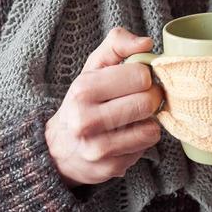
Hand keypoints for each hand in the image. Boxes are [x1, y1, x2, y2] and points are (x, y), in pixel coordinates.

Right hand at [46, 27, 166, 187]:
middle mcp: (86, 120)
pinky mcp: (110, 167)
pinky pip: (146, 148)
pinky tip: (127, 136)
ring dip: (149, 121)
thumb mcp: (93, 68)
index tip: (138, 79)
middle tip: (143, 98)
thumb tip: (146, 43)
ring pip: (150, 129)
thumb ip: (117, 44)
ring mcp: (97, 148)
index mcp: (83, 90)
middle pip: (147, 102)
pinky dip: (141, 140)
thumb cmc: (84, 101)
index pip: (139, 75)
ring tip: (135, 117)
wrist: (59, 147)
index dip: (145, 75)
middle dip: (151, 98)